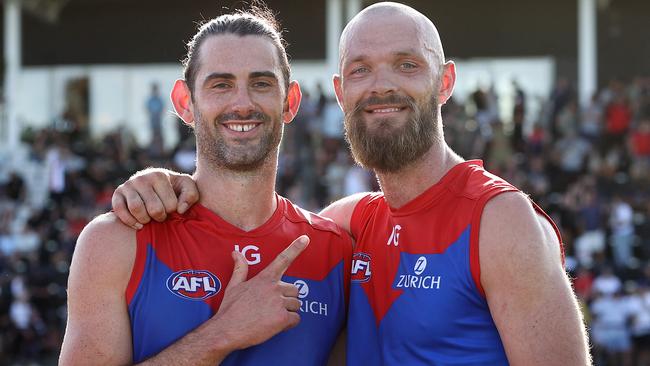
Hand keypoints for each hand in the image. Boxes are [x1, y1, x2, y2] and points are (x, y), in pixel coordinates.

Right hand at [111, 168, 198, 228]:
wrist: (154, 185)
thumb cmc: (173, 188)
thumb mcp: (186, 187)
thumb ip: (191, 195)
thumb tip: (181, 209)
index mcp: (159, 175)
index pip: (170, 204)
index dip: (172, 211)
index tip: (172, 209)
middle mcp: (142, 178)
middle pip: (154, 209)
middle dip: (160, 217)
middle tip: (161, 216)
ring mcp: (128, 185)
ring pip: (136, 209)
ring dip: (145, 220)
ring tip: (150, 219)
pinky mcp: (117, 194)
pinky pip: (119, 210)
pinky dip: (129, 221)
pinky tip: (139, 225)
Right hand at [211, 235, 309, 350]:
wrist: (226, 330)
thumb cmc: (230, 308)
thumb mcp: (233, 285)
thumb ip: (240, 268)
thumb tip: (235, 252)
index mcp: (264, 278)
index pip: (283, 259)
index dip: (295, 248)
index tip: (306, 238)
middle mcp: (274, 287)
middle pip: (295, 290)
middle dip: (287, 299)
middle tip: (271, 307)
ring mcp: (279, 303)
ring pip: (296, 305)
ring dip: (288, 311)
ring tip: (271, 317)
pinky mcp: (282, 318)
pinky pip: (296, 319)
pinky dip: (289, 324)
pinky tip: (276, 325)